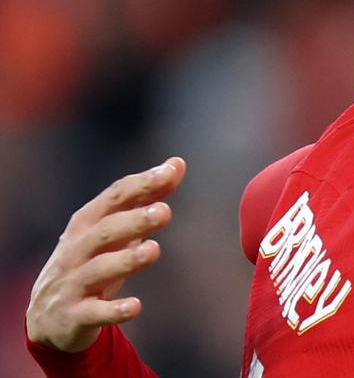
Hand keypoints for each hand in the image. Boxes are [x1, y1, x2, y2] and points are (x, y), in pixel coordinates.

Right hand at [26, 157, 186, 352]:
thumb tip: (177, 164)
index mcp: (87, 224)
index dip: (141, 184)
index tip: (170, 172)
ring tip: (154, 250)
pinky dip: (113, 310)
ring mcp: (73, 283)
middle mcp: (77, 250)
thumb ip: (145, 198)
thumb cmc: (90, 262)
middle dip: (134, 220)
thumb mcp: (114, 230)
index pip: (114, 198)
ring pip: (98, 269)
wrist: (47, 318)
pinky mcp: (75, 315)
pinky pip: (94, 312)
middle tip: (165, 212)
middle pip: (105, 231)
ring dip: (126, 260)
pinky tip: (135, 306)